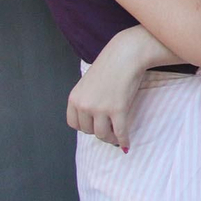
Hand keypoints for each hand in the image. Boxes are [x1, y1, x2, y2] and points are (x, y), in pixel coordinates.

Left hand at [66, 36, 145, 150]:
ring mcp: (100, 108)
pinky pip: (120, 132)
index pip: (74, 124)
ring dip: (111, 139)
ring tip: (117, 137)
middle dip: (99, 132)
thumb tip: (94, 119)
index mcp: (74, 98)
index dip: (85, 128)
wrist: (125, 55)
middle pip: (88, 131)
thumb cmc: (110, 67)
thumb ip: (87, 99)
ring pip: (102, 134)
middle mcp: (84, 105)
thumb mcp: (89, 84)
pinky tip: (127, 144)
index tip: (95, 126)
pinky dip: (123, 141)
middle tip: (110, 130)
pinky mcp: (118, 109)